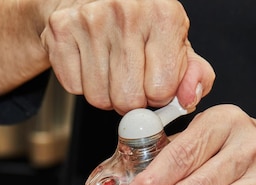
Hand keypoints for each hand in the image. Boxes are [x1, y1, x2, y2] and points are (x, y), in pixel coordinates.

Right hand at [0, 0, 213, 111]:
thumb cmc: (143, 27)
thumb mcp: (178, 46)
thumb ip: (195, 76)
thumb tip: (188, 100)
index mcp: (164, 15)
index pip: (162, 90)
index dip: (159, 95)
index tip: (155, 81)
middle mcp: (127, 11)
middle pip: (129, 100)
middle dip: (132, 101)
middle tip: (132, 81)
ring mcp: (90, 19)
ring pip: (99, 98)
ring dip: (107, 95)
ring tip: (112, 70)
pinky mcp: (60, 29)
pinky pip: (74, 87)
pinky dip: (82, 83)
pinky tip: (91, 61)